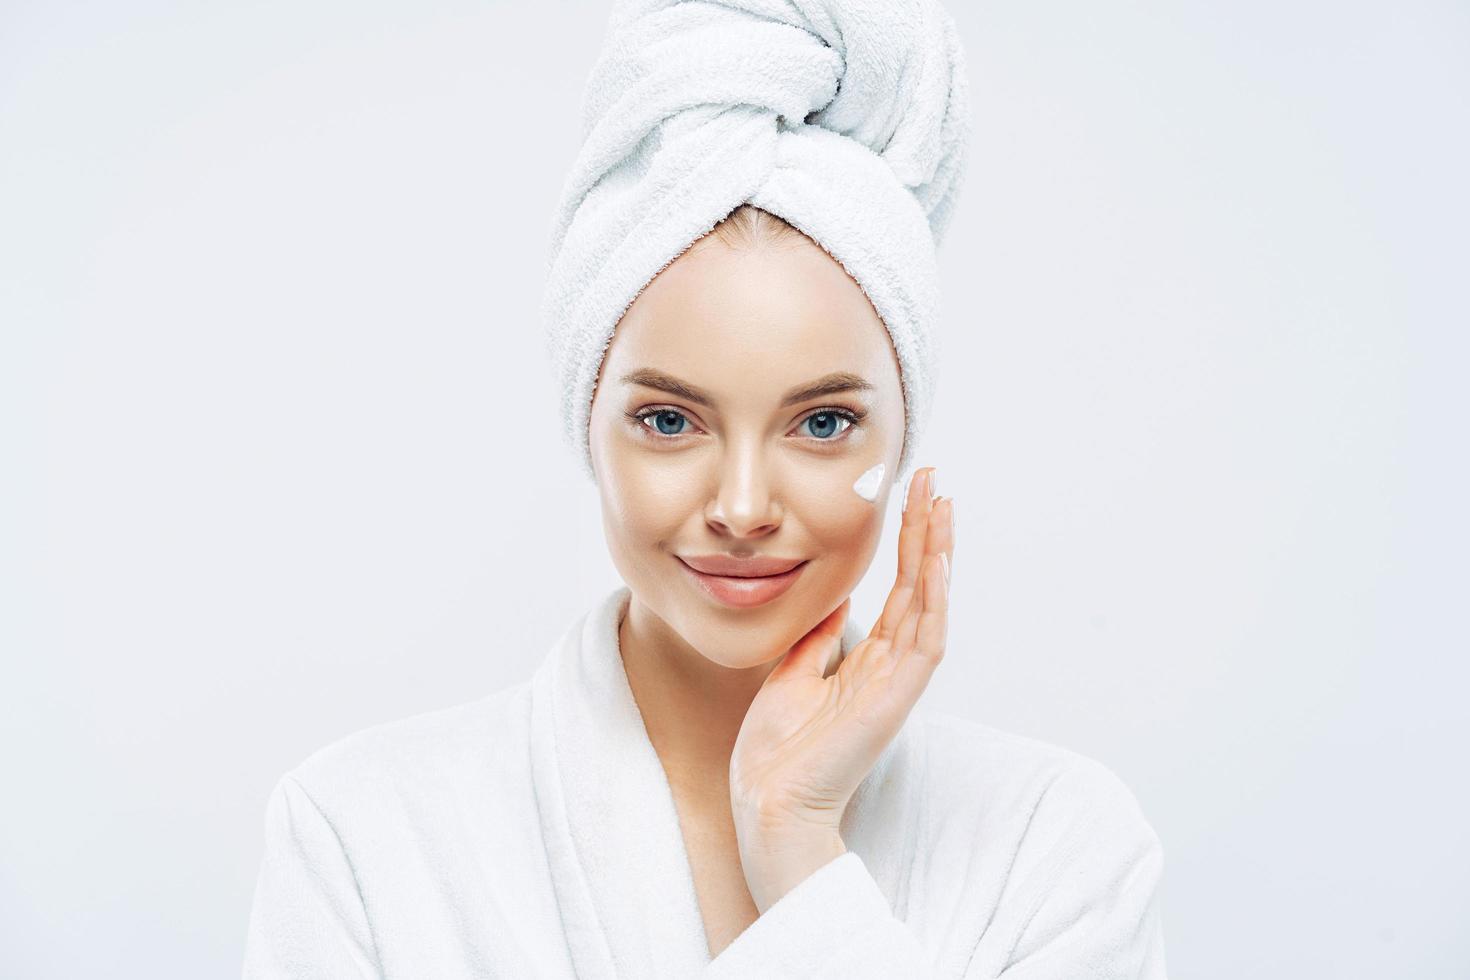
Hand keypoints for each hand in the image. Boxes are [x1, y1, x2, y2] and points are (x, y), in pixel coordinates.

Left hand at [729, 466, 953, 900]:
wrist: (767, 800)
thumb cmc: (777, 749)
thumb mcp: (793, 671)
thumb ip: (820, 636)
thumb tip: (836, 595)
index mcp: (868, 661)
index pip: (900, 590)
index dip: (909, 542)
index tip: (912, 495)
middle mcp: (890, 666)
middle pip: (921, 586)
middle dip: (928, 531)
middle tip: (935, 479)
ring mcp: (897, 682)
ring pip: (931, 604)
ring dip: (939, 552)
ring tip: (944, 503)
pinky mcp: (895, 700)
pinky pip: (926, 643)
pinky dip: (935, 601)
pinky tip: (937, 561)